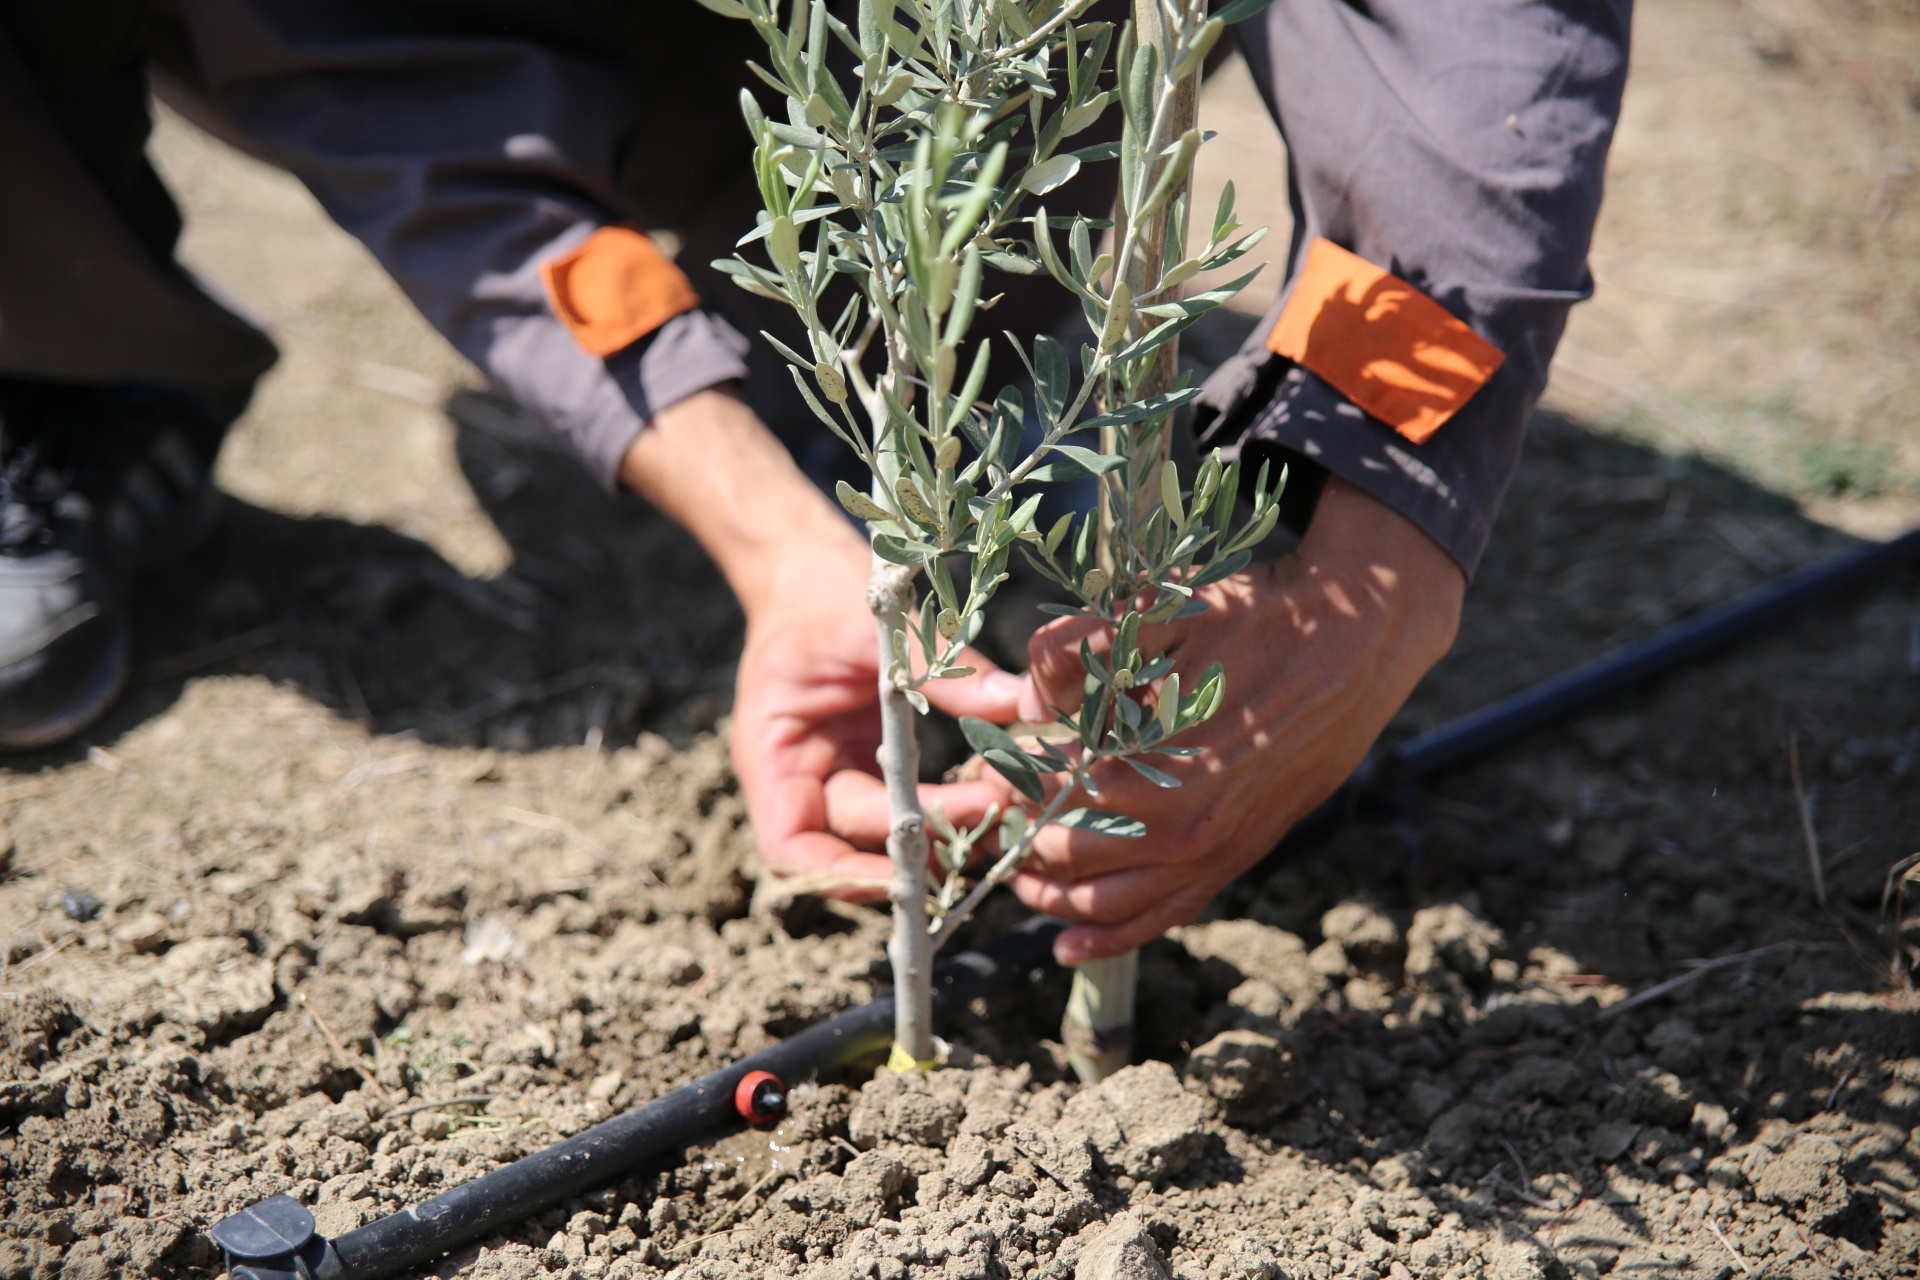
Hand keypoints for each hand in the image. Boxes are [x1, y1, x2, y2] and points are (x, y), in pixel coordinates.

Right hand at [730, 526, 1025, 890]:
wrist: (810, 569)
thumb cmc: (821, 594)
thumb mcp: (870, 625)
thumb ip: (936, 667)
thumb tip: (1021, 701)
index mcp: (773, 756)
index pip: (793, 848)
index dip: (845, 874)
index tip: (908, 867)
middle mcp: (803, 781)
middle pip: (856, 842)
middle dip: (921, 839)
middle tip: (992, 809)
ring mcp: (841, 776)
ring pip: (889, 834)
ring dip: (942, 834)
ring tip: (1003, 812)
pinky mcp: (877, 764)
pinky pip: (911, 803)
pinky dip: (949, 807)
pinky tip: (995, 795)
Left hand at [1006, 478, 1464, 963]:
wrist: (1359, 640)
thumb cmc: (1261, 617)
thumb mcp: (1167, 610)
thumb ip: (1084, 643)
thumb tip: (1025, 694)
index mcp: (1164, 768)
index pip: (1057, 800)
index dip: (1013, 787)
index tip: (990, 769)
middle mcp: (1190, 827)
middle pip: (1072, 858)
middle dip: (1022, 840)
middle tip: (996, 810)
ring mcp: (1219, 852)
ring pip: (1112, 906)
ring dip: (1054, 899)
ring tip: (1018, 876)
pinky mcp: (1240, 859)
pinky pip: (1166, 918)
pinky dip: (1112, 939)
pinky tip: (1067, 944)